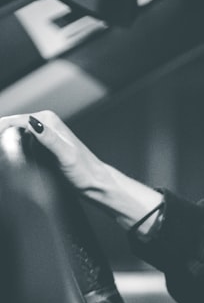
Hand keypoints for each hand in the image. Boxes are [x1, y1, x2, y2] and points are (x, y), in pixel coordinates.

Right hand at [0, 110, 161, 229]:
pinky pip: (18, 143)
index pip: (13, 120)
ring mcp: (41, 134)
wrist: (96, 182)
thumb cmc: (84, 171)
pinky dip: (9, 148)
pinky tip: (6, 157)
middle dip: (0, 136)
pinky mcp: (40, 146)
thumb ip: (49, 138)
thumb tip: (32, 123)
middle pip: (9, 126)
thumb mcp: (66, 155)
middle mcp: (44, 123)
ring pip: (12, 134)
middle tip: (0, 157)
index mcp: (48, 120)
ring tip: (2, 158)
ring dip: (3, 142)